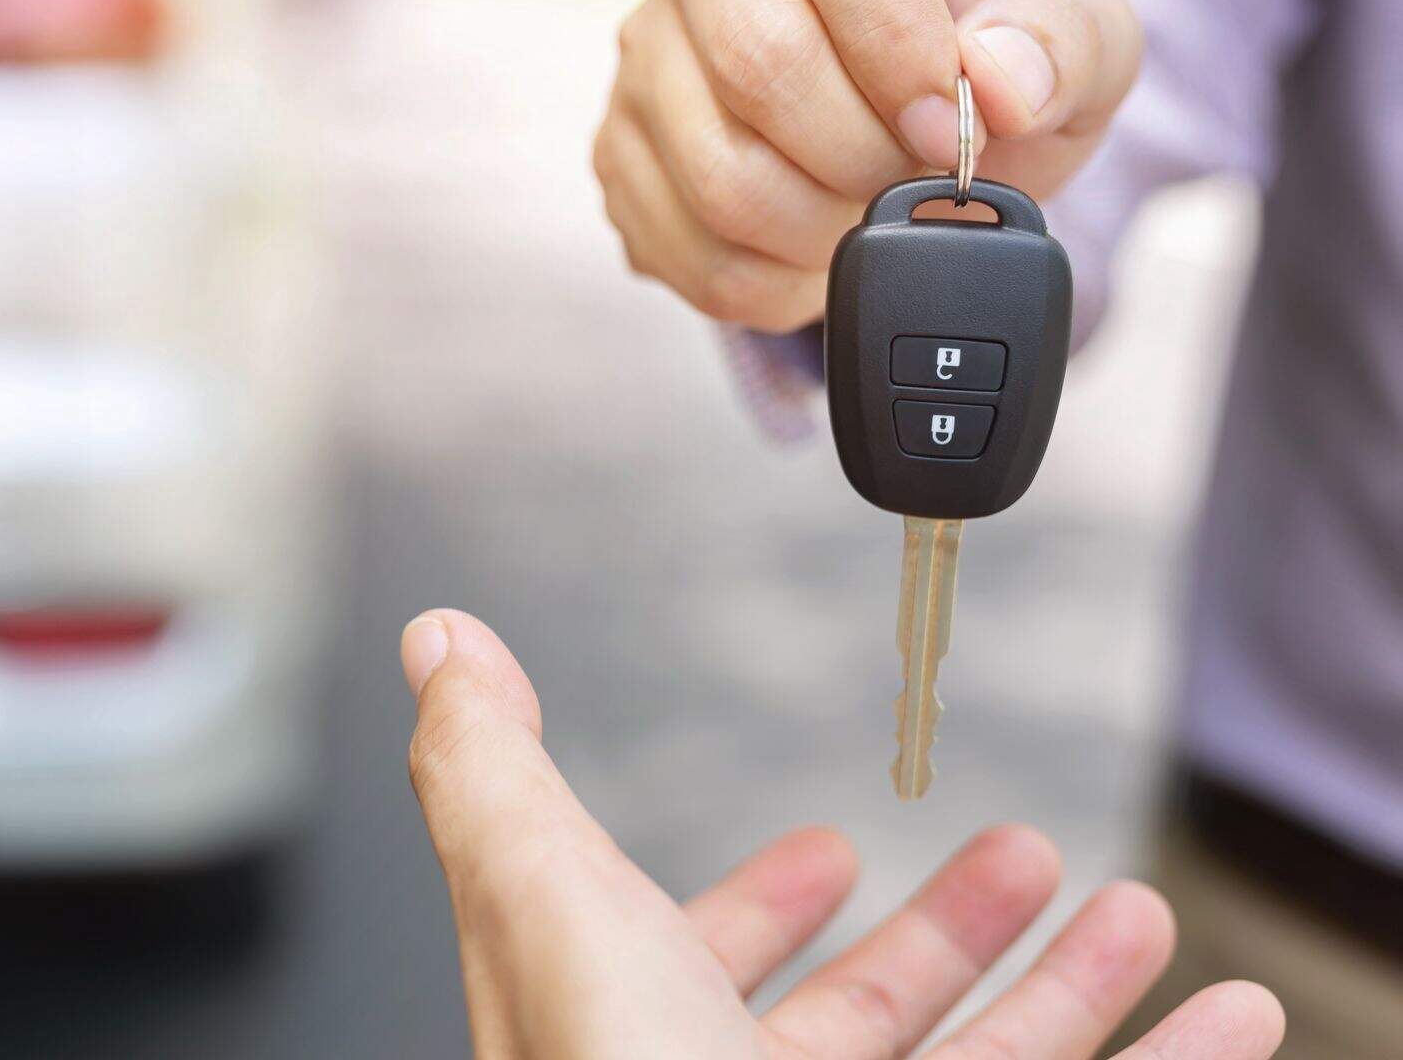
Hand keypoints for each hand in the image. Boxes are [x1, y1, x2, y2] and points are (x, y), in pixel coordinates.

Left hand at [400, 608, 1283, 1058]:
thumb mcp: (546, 906)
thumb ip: (493, 775)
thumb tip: (438, 643)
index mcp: (635, 1035)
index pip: (688, 958)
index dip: (755, 903)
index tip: (827, 854)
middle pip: (860, 1021)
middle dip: (950, 932)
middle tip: (1018, 857)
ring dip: (1069, 989)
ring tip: (1136, 913)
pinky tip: (1227, 1023)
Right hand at [594, 0, 1140, 329]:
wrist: (912, 124)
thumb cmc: (986, 65)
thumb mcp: (1076, 42)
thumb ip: (1064, 45)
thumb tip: (998, 82)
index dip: (895, 34)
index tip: (949, 124)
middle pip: (760, 65)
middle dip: (865, 160)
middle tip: (914, 184)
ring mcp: (647, 57)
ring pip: (722, 180)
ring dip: (825, 234)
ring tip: (868, 218)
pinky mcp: (618, 155)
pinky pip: (692, 257)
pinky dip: (777, 285)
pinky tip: (814, 250)